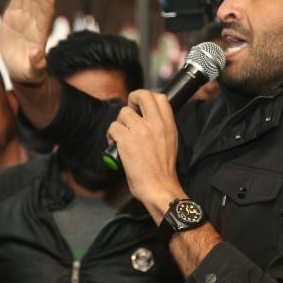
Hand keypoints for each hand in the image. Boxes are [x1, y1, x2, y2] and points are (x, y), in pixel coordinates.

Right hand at [0, 0, 56, 85]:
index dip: (48, 1)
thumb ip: (36, 63)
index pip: (46, 15)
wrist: (19, 69)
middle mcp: (35, 22)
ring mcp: (25, 17)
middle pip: (40, 2)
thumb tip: (38, 53)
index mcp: (40, 34)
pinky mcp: (13, 16)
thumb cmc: (29, 72)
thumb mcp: (32, 71)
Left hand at [106, 90, 184, 219]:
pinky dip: (111, 135)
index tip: (141, 106)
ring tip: (121, 136)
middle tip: (130, 110)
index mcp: (168, 125)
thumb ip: (161, 127)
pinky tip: (115, 144)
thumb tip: (147, 119)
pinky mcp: (126, 140)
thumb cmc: (163, 171)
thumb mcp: (171, 142)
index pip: (160, 97)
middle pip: (142, 95)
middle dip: (132, 99)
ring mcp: (140, 131)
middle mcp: (155, 124)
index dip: (148, 97)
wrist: (158, 187)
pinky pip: (113, 127)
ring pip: (123, 113)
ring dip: (120, 123)